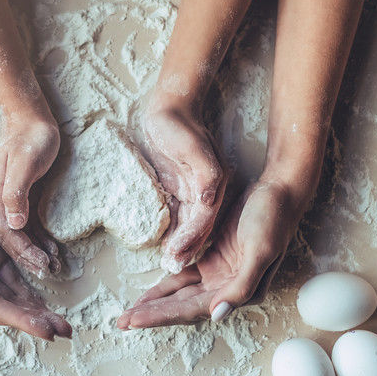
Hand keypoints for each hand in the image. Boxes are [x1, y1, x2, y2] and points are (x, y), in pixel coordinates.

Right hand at [0, 115, 61, 277]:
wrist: (30, 119)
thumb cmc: (29, 138)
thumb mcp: (22, 163)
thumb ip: (15, 192)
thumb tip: (15, 224)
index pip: (6, 234)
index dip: (22, 253)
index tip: (41, 269)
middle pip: (11, 240)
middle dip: (28, 262)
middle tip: (48, 277)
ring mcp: (9, 203)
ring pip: (20, 238)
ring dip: (35, 254)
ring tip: (52, 268)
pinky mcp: (22, 201)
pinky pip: (29, 227)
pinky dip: (39, 241)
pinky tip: (51, 251)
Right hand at [0, 156, 71, 340]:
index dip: (22, 321)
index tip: (47, 331)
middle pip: (9, 305)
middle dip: (35, 318)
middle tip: (64, 329)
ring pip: (15, 291)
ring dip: (35, 304)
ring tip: (60, 318)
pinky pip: (16, 268)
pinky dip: (31, 279)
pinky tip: (48, 287)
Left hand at [116, 179, 306, 328]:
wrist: (280, 192)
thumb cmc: (272, 219)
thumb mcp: (260, 251)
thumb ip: (241, 286)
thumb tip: (217, 315)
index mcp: (241, 292)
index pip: (194, 310)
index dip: (163, 316)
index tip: (135, 321)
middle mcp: (229, 290)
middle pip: (184, 307)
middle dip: (153, 315)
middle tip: (122, 322)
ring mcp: (220, 275)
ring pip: (181, 295)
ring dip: (157, 304)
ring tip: (130, 314)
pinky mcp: (213, 260)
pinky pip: (185, 277)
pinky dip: (166, 286)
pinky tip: (149, 293)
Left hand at [142, 105, 226, 272]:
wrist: (170, 107)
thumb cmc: (179, 125)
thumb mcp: (194, 147)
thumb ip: (205, 174)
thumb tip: (209, 199)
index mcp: (213, 184)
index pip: (204, 218)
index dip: (191, 238)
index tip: (177, 256)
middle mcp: (206, 192)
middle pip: (198, 227)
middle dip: (186, 249)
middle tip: (172, 268)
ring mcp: (193, 191)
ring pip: (188, 226)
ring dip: (179, 245)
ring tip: (168, 264)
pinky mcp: (179, 189)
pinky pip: (178, 216)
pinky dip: (172, 232)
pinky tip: (163, 246)